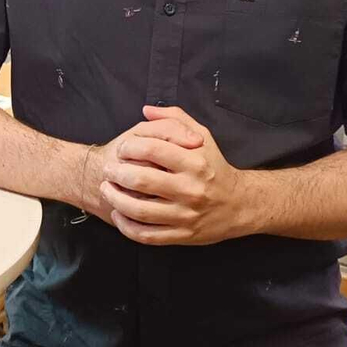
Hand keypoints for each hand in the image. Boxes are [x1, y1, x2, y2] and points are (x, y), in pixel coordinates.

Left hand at [99, 105, 250, 245]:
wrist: (240, 205)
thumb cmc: (215, 167)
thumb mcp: (203, 137)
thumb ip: (175, 119)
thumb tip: (146, 110)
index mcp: (195, 163)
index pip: (153, 150)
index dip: (130, 147)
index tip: (121, 148)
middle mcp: (190, 189)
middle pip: (141, 180)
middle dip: (117, 173)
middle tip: (108, 169)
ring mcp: (185, 215)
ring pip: (140, 211)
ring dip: (116, 199)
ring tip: (107, 189)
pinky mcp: (182, 235)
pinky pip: (147, 235)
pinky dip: (126, 226)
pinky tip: (118, 214)